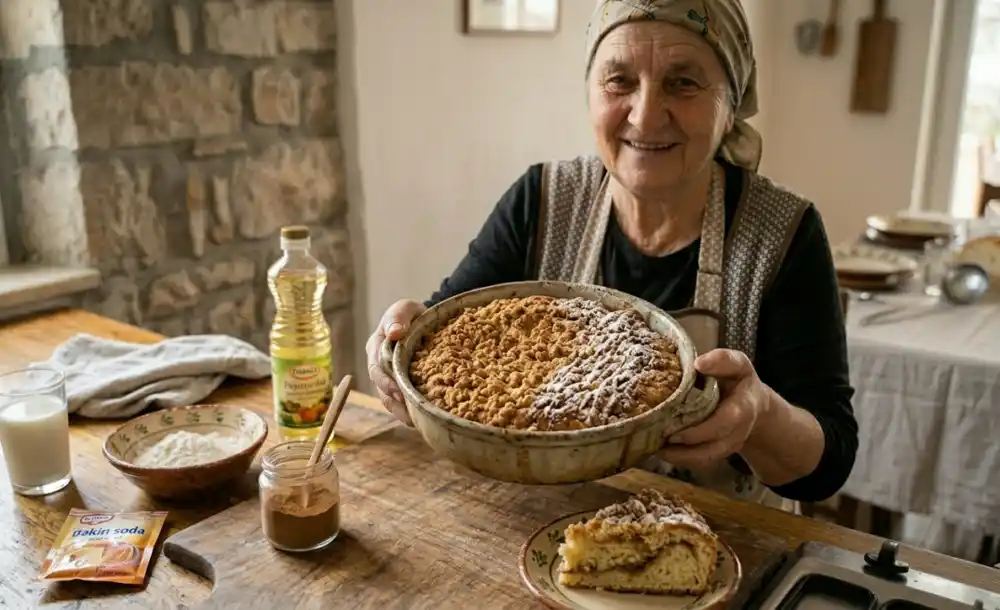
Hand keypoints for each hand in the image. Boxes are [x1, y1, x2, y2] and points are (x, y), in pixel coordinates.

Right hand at [365, 299, 425, 425]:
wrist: (426, 323)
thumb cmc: (413, 315)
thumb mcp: (406, 308)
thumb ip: (398, 316)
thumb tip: (394, 333)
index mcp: (376, 346)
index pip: (376, 367)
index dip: (386, 380)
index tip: (399, 389)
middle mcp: (378, 365)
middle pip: (381, 388)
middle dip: (394, 400)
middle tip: (409, 411)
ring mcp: (387, 378)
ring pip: (389, 400)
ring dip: (401, 411)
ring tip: (416, 421)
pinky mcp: (399, 388)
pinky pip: (400, 404)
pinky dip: (408, 413)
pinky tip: (420, 421)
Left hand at [656, 348, 769, 468]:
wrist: (754, 404)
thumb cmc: (739, 380)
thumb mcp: (737, 364)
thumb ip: (722, 360)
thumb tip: (698, 364)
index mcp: (744, 406)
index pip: (727, 420)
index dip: (702, 428)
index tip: (677, 429)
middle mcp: (739, 430)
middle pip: (715, 445)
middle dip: (688, 445)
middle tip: (660, 439)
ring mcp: (730, 444)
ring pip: (707, 457)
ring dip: (681, 456)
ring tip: (655, 448)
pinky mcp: (720, 451)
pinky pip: (701, 460)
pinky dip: (681, 458)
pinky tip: (661, 450)